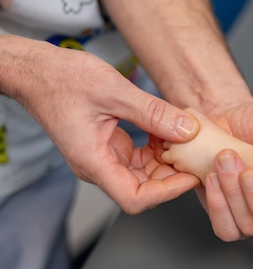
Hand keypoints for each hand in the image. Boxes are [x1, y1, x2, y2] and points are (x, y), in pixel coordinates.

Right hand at [6, 38, 200, 213]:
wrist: (37, 71)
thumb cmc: (61, 79)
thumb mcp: (114, 91)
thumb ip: (153, 113)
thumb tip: (187, 129)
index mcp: (92, 161)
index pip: (134, 198)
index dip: (167, 192)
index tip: (190, 177)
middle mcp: (97, 166)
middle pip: (143, 189)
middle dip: (172, 176)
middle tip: (198, 159)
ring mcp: (103, 157)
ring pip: (143, 174)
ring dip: (167, 161)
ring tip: (187, 142)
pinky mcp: (108, 147)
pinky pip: (138, 158)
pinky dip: (156, 148)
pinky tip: (169, 131)